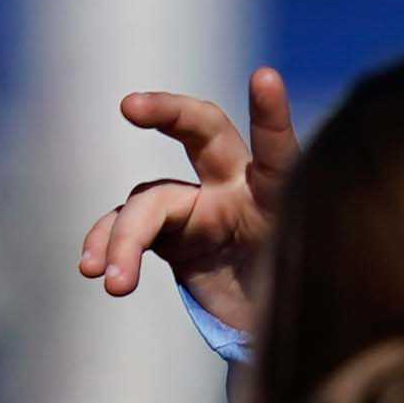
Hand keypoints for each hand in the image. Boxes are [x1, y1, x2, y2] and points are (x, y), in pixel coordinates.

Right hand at [76, 71, 299, 329]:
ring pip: (148, 202)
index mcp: (275, 194)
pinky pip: (126, 229)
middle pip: (202, 131)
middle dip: (168, 112)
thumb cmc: (297, 298)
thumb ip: (294, 279)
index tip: (264, 77)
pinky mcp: (169, 232)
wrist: (274, 324)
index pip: (276, 152)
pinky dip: (107, 246)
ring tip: (114, 283)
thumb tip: (292, 324)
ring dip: (122, 239)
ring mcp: (197, 206)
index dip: (270, 117)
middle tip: (129, 106)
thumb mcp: (305, 289)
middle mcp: (234, 187)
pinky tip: (98, 273)